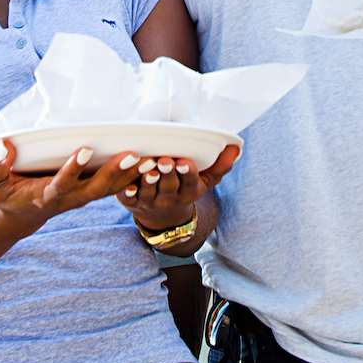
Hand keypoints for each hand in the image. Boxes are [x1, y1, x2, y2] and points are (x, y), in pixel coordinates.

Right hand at [0, 141, 140, 234]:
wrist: (19, 218)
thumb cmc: (5, 196)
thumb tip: (4, 146)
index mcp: (45, 195)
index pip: (61, 183)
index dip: (72, 169)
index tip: (84, 150)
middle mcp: (67, 199)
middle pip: (94, 189)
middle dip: (114, 173)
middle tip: (133, 155)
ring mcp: (80, 198)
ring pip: (109, 190)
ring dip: (130, 176)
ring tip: (152, 159)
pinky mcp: (88, 193)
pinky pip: (112, 189)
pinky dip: (131, 179)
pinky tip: (149, 165)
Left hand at [118, 146, 239, 231]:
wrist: (162, 214)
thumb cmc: (184, 186)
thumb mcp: (206, 180)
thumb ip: (220, 165)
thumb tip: (236, 147)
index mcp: (189, 191)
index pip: (190, 182)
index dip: (188, 173)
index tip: (185, 162)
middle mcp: (170, 198)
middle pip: (169, 186)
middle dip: (167, 174)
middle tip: (165, 161)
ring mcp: (150, 201)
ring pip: (149, 192)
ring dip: (148, 182)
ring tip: (148, 169)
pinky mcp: (132, 202)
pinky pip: (130, 199)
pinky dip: (128, 193)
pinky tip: (126, 186)